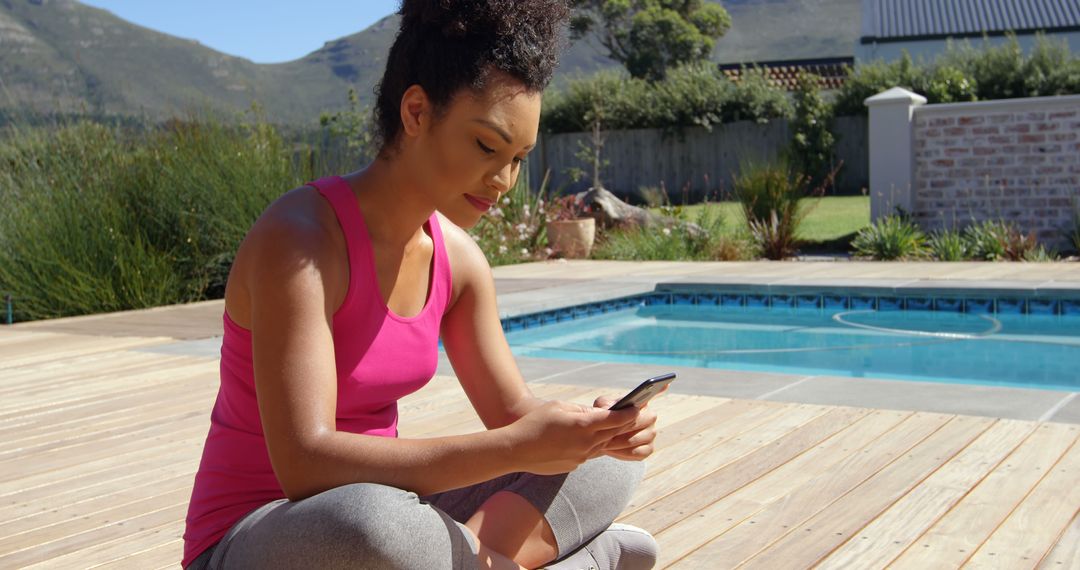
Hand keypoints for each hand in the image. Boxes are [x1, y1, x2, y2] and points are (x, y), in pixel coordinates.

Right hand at [508, 399, 639, 474]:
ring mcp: (581, 457)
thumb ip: (581, 409)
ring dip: (611, 436)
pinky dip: (593, 445)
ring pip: (603, 444)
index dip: (630, 413)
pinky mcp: (574, 465)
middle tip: (639, 417)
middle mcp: (586, 443)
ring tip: (617, 426)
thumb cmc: (535, 423)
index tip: (639, 408)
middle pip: (614, 433)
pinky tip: (589, 439)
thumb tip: (597, 413)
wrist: (516, 450)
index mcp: (583, 425)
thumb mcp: (559, 407)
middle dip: (627, 425)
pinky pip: (589, 453)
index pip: (616, 419)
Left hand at [588, 385, 665, 460]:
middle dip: (626, 426)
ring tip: (606, 443)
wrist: (602, 437)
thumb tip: (610, 408)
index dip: (661, 388)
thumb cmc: (604, 418)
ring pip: (640, 438)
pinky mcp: (648, 449)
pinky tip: (613, 451)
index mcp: (641, 403)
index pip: (655, 393)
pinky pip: (640, 452)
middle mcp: (650, 417)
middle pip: (644, 420)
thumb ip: (604, 405)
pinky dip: (625, 452)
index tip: (666, 383)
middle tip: (609, 431)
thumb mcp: (600, 408)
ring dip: (622, 442)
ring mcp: (651, 434)